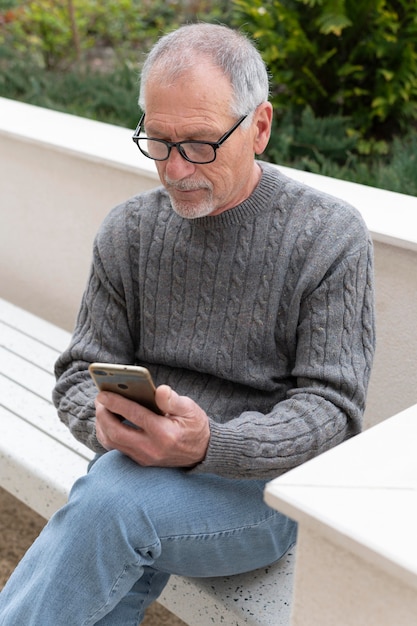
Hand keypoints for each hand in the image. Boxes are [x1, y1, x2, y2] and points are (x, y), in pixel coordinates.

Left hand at [94, 385, 209, 467]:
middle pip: (116, 432)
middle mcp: (152, 448)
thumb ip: (173, 400)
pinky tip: (107, 422)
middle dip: (103, 415)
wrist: (203, 452)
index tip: (103, 393)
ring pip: (113, 443)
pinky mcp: (141, 461)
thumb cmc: (195, 426)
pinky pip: (117, 448)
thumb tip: (159, 390)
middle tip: (99, 400)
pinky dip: (108, 434)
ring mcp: (145, 458)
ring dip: (102, 425)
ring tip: (101, 409)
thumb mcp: (190, 409)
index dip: (116, 403)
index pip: (135, 415)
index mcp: (164, 433)